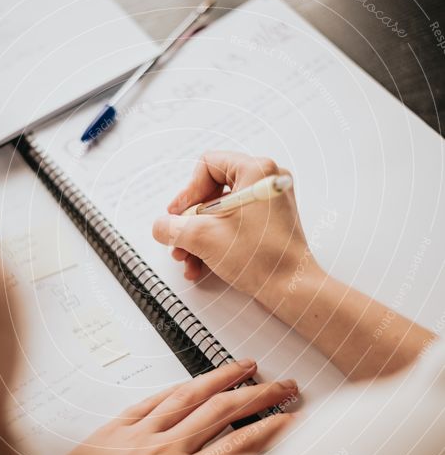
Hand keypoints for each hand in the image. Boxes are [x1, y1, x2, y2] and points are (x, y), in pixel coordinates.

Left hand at [42, 360, 296, 454]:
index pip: (241, 446)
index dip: (273, 429)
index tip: (295, 418)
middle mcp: (165, 452)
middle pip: (223, 412)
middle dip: (259, 395)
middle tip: (284, 384)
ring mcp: (139, 435)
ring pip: (190, 396)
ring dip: (222, 378)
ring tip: (245, 365)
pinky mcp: (115, 429)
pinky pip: (152, 400)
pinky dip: (177, 387)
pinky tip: (190, 381)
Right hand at [152, 151, 317, 313]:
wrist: (292, 289)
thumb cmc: (261, 259)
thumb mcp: (204, 238)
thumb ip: (173, 227)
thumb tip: (160, 226)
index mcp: (256, 171)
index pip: (208, 165)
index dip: (188, 191)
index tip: (178, 215)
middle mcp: (265, 181)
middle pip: (212, 191)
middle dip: (190, 222)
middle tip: (178, 240)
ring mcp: (269, 202)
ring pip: (220, 212)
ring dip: (198, 237)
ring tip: (187, 260)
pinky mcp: (269, 223)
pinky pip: (234, 224)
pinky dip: (216, 242)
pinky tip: (201, 266)